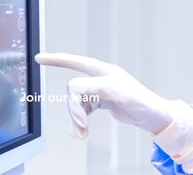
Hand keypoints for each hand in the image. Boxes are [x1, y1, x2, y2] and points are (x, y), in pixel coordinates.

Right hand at [35, 52, 172, 138]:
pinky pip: (83, 110)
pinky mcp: (101, 101)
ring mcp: (100, 90)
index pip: (75, 61)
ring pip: (77, 102)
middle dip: (73, 109)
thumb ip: (93, 87)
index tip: (39, 58)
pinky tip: (82, 131)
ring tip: (82, 134)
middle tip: (80, 126)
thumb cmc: (139, 100)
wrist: (153, 115)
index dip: (56, 60)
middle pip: (74, 90)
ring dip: (77, 118)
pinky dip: (80, 121)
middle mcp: (100, 78)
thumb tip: (73, 89)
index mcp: (103, 70)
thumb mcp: (116, 92)